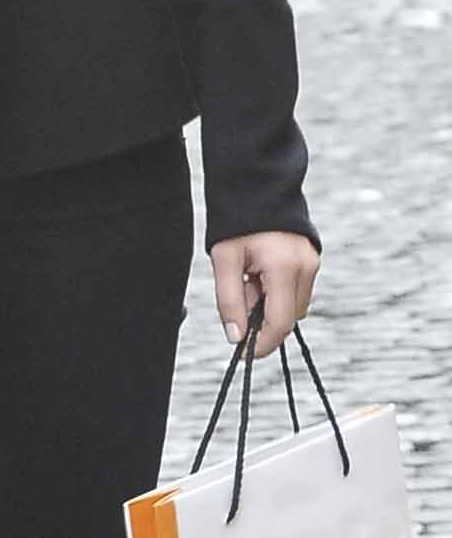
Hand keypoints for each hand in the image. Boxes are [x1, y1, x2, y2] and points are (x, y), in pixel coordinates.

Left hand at [210, 231, 320, 351]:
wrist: (256, 185)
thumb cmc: (236, 222)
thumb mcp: (224, 260)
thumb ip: (229, 301)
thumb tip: (236, 338)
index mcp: (285, 267)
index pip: (280, 323)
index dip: (262, 344)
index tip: (244, 352)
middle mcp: (306, 267)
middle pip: (288, 317)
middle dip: (262, 319)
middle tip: (238, 292)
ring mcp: (313, 263)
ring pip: (293, 305)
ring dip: (269, 304)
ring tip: (247, 276)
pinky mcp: (312, 259)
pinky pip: (296, 290)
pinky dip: (276, 291)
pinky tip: (258, 271)